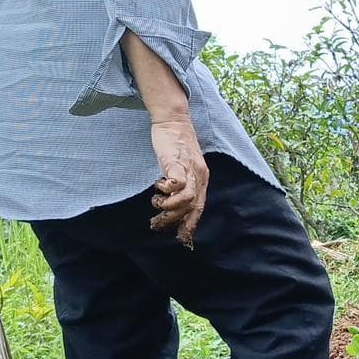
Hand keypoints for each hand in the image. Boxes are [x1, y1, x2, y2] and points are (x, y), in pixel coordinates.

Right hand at [148, 116, 208, 248]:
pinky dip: (167, 190)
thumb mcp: (184, 168)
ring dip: (169, 208)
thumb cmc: (176, 146)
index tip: (181, 238)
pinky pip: (177, 182)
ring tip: (156, 204)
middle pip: (192, 208)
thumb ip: (183, 184)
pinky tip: (158, 186)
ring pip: (186, 199)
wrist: (174, 121)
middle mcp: (199, 176)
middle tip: (157, 223)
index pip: (199, 208)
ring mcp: (189, 169)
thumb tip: (175, 204)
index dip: (190, 225)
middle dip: (174, 221)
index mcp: (202, 180)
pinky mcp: (176, 161)